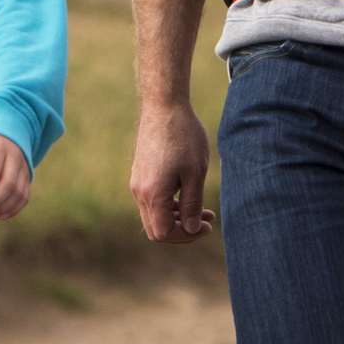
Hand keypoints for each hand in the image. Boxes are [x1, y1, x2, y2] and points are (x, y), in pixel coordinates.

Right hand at [131, 102, 212, 242]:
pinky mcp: (140, 173)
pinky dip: (170, 204)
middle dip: (182, 230)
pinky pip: (152, 200)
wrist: (164, 106)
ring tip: (204, 210)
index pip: (163, 233)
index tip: (206, 227)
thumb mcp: (195, 173)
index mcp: (152, 194)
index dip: (186, 236)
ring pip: (154, 214)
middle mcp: (139, 191)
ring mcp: (137, 182)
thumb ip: (193, 204)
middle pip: (156, 229)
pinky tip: (189, 194)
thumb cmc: (183, 137)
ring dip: (178, 217)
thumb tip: (192, 229)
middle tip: (206, 222)